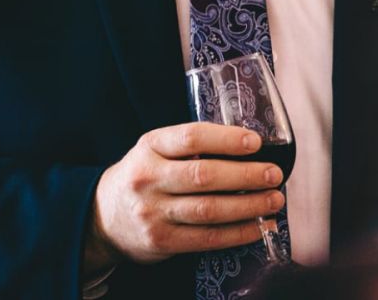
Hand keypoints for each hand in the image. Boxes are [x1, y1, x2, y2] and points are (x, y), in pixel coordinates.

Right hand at [84, 123, 284, 271]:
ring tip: (273, 200)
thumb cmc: (142, 176)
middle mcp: (148, 178)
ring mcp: (153, 212)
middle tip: (274, 174)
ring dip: (249, 206)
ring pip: (210, 210)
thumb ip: (188, 146)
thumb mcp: (154, 150)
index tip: (255, 142)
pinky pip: (208, 238)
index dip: (226, 139)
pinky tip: (258, 226)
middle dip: (246, 176)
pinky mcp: (162, 241)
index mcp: (149, 146)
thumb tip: (245, 147)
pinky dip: (239, 233)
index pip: (191, 137)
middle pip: (205, 176)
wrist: (103, 217)